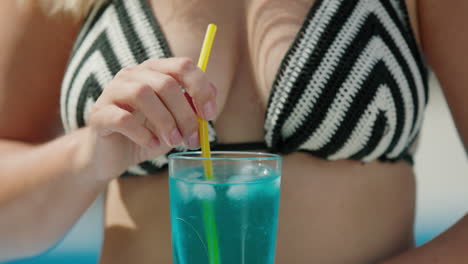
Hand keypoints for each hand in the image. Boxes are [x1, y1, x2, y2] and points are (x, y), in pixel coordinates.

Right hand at [79, 57, 216, 180]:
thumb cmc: (148, 134)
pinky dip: (142, 133)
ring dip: (165, 121)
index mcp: (155, 71)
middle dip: (185, 114)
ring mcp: (112, 92)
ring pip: (142, 94)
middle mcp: (133, 75)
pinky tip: (151, 144)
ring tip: (173, 142)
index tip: (210, 115)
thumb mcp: (176, 122)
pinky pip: (122, 118)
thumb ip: (192, 110)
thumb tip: (210, 104)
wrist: (113, 156)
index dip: (201, 89)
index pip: (182, 66)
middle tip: (192, 139)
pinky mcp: (99, 114)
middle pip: (166, 83)